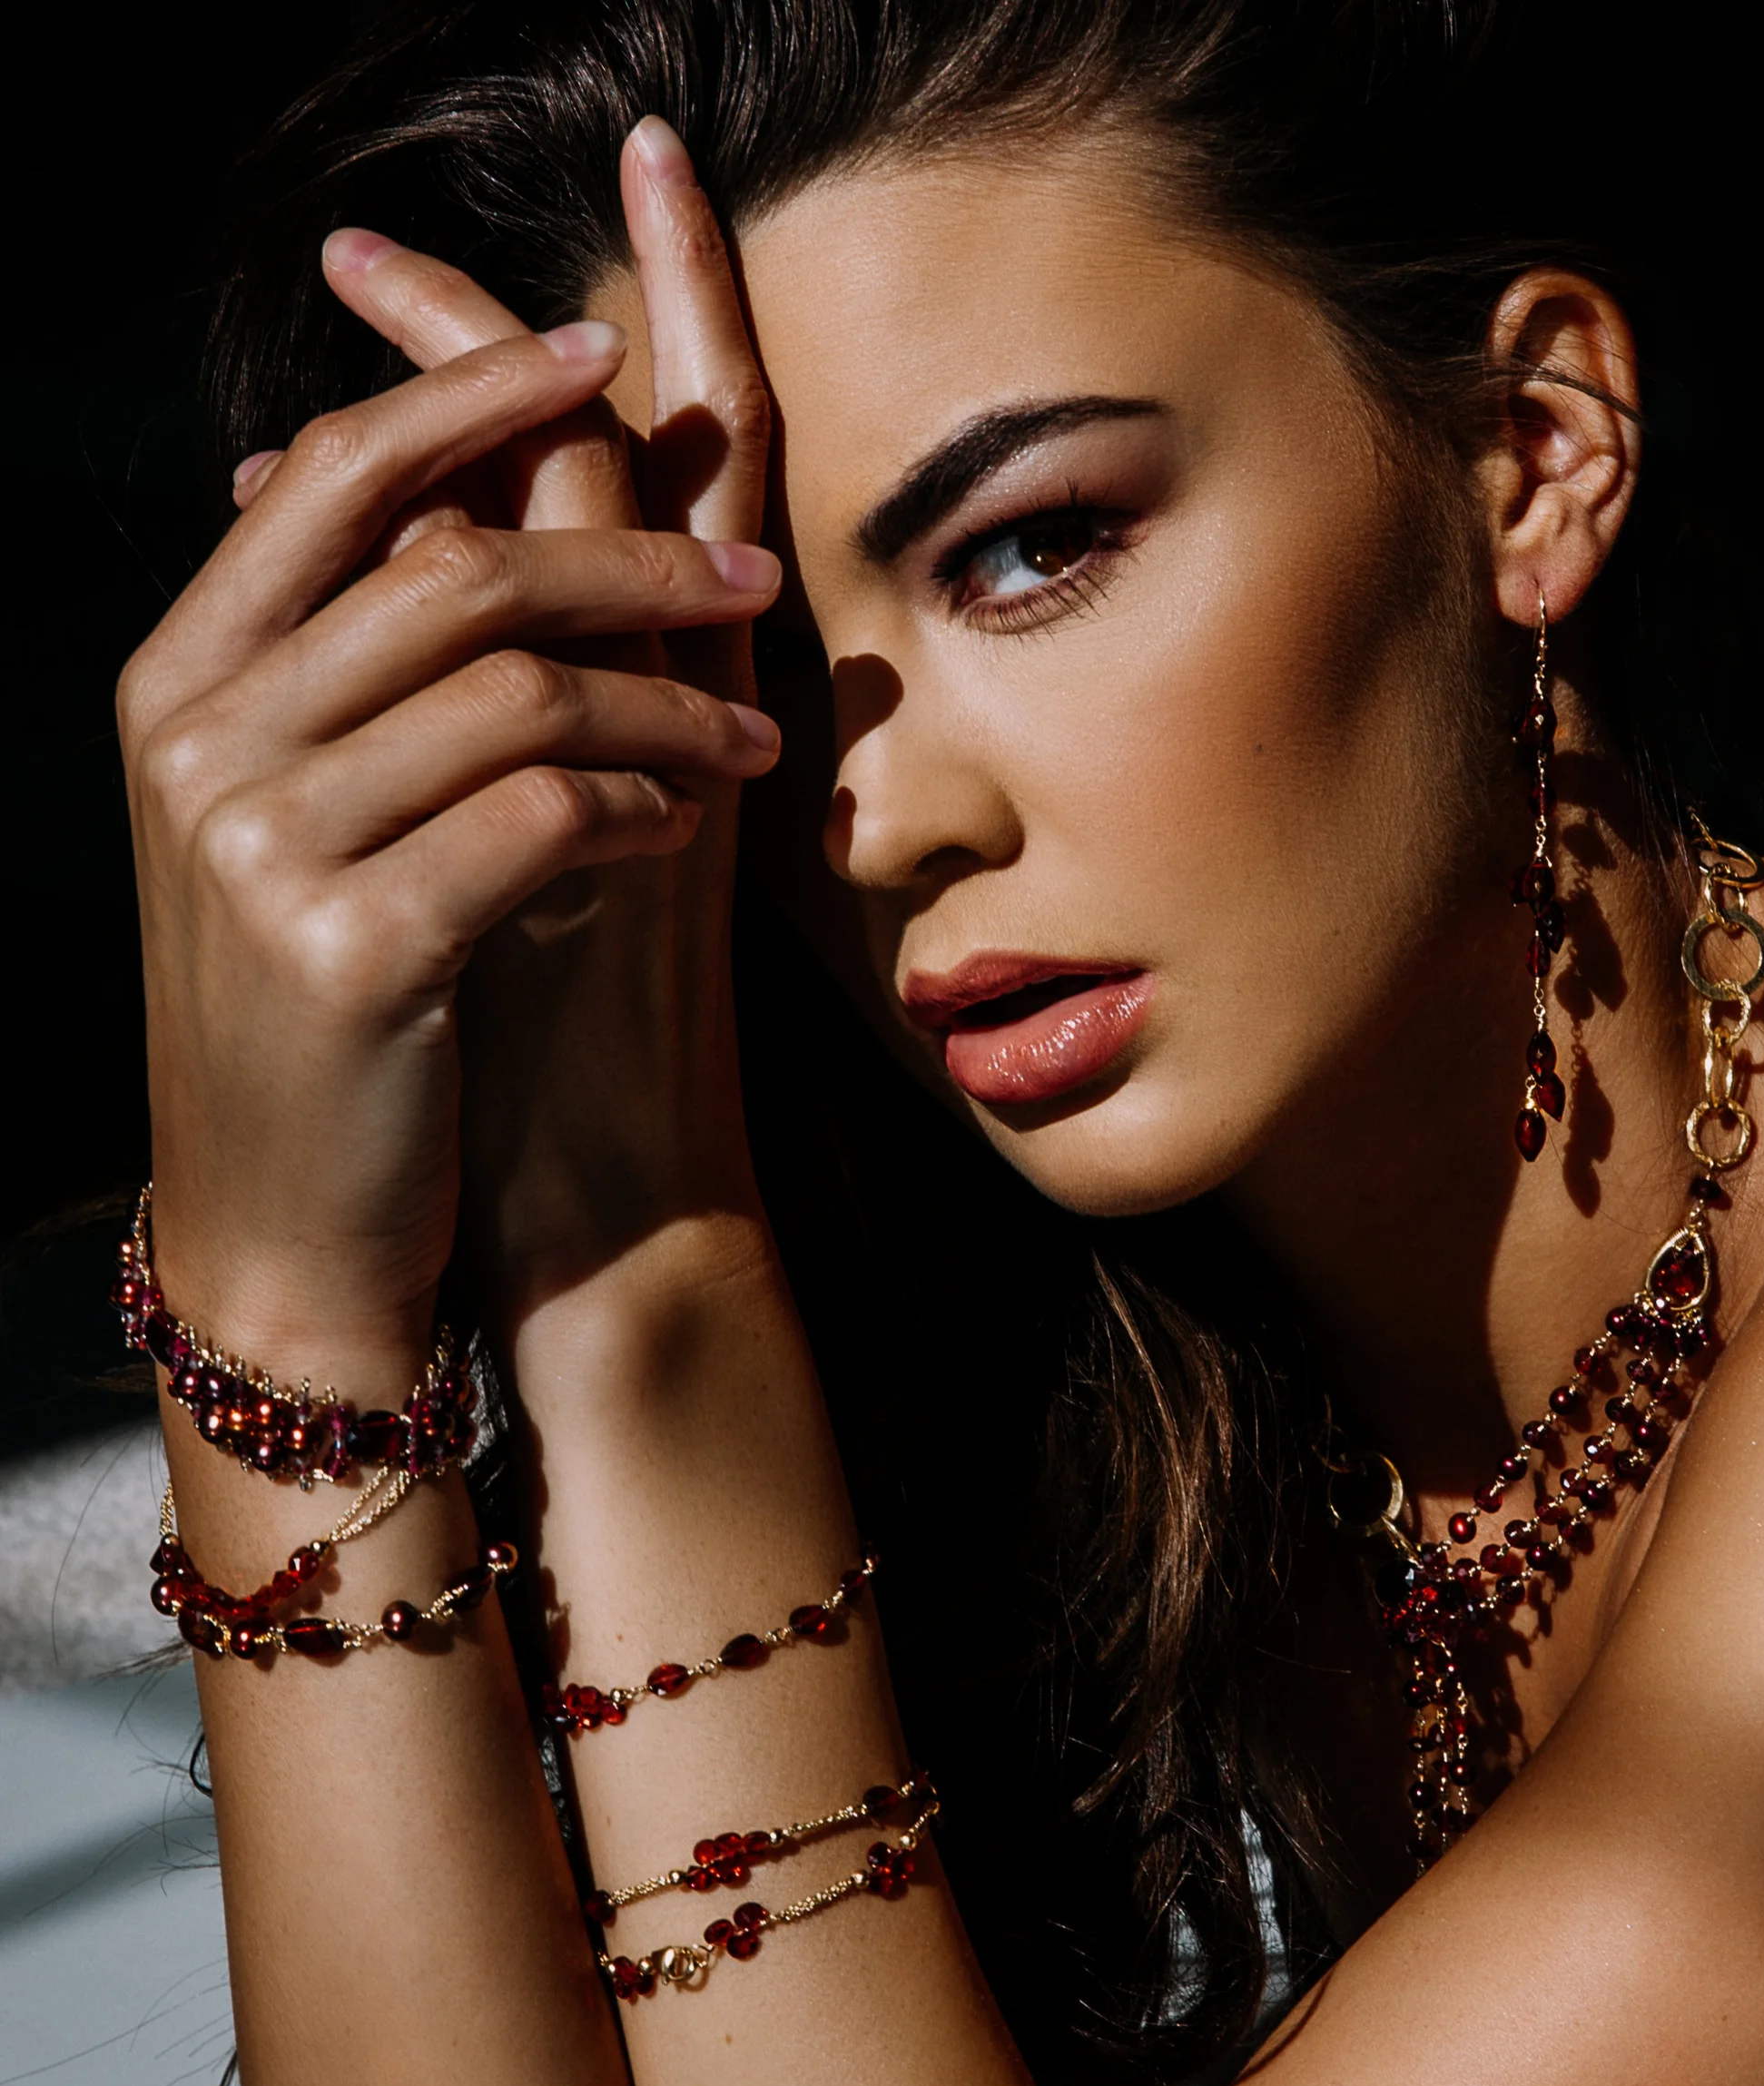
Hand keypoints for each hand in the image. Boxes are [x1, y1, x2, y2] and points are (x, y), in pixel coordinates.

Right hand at [123, 311, 781, 1381]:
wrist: (284, 1231)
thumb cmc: (327, 1015)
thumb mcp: (306, 821)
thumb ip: (348, 668)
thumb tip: (433, 491)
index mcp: (179, 684)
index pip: (341, 475)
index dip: (476, 387)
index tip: (604, 341)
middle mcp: (200, 745)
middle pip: (456, 569)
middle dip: (631, 559)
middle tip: (749, 591)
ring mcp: (262, 847)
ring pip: (521, 687)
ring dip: (668, 706)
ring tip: (745, 755)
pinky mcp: (354, 952)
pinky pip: (541, 814)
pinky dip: (637, 806)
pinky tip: (677, 832)